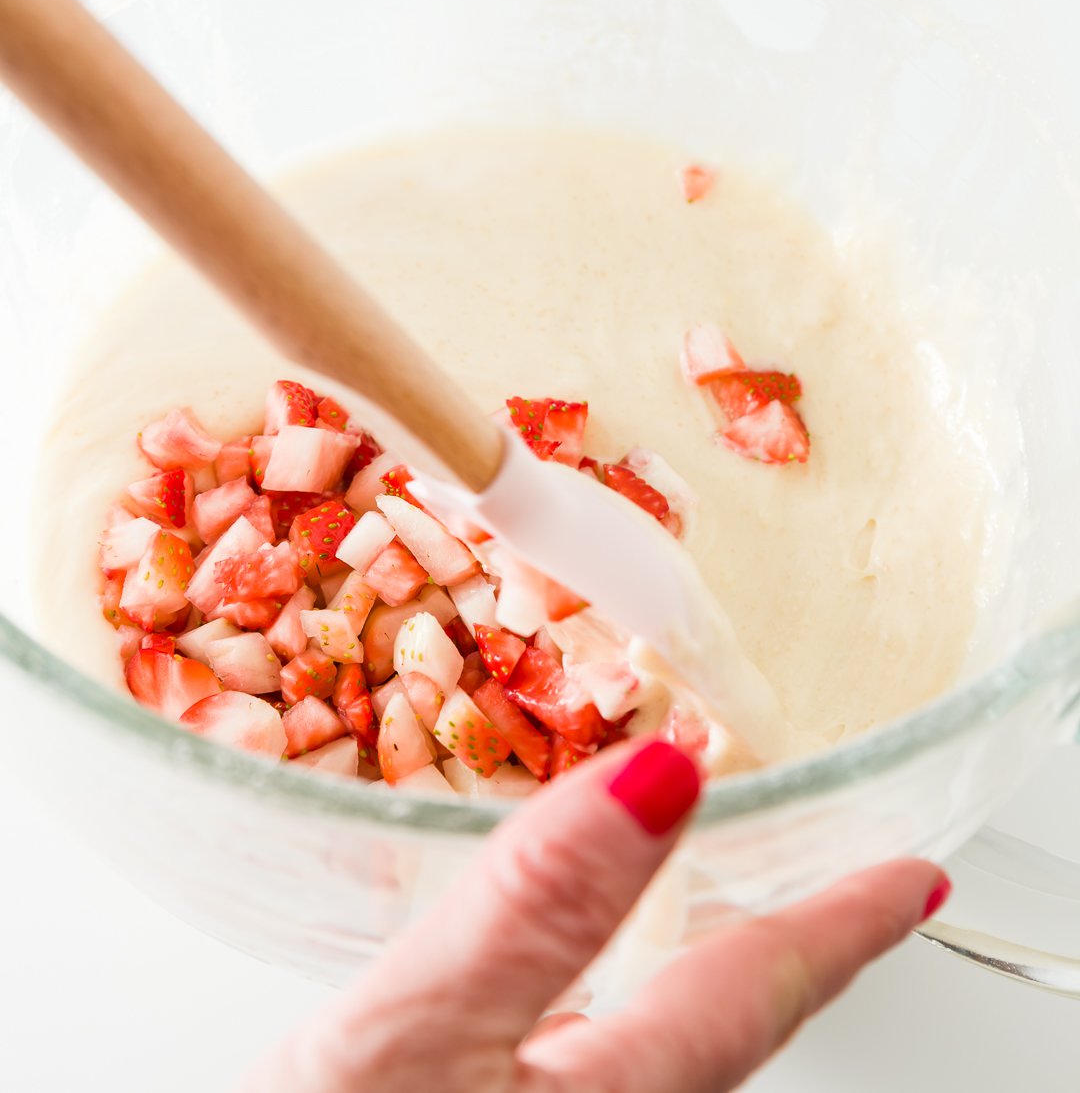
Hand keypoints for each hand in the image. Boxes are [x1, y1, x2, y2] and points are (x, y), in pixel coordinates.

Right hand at [236, 740, 948, 1091]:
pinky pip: (598, 1085)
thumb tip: (661, 775)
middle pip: (716, 1048)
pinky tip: (566, 1019)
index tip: (914, 878)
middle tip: (819, 903)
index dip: (841, 926)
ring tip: (694, 940)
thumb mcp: (402, 1037)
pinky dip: (607, 1035)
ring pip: (651, 1074)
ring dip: (680, 1002)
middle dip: (771, 965)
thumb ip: (532, 908)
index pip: (758, 996)